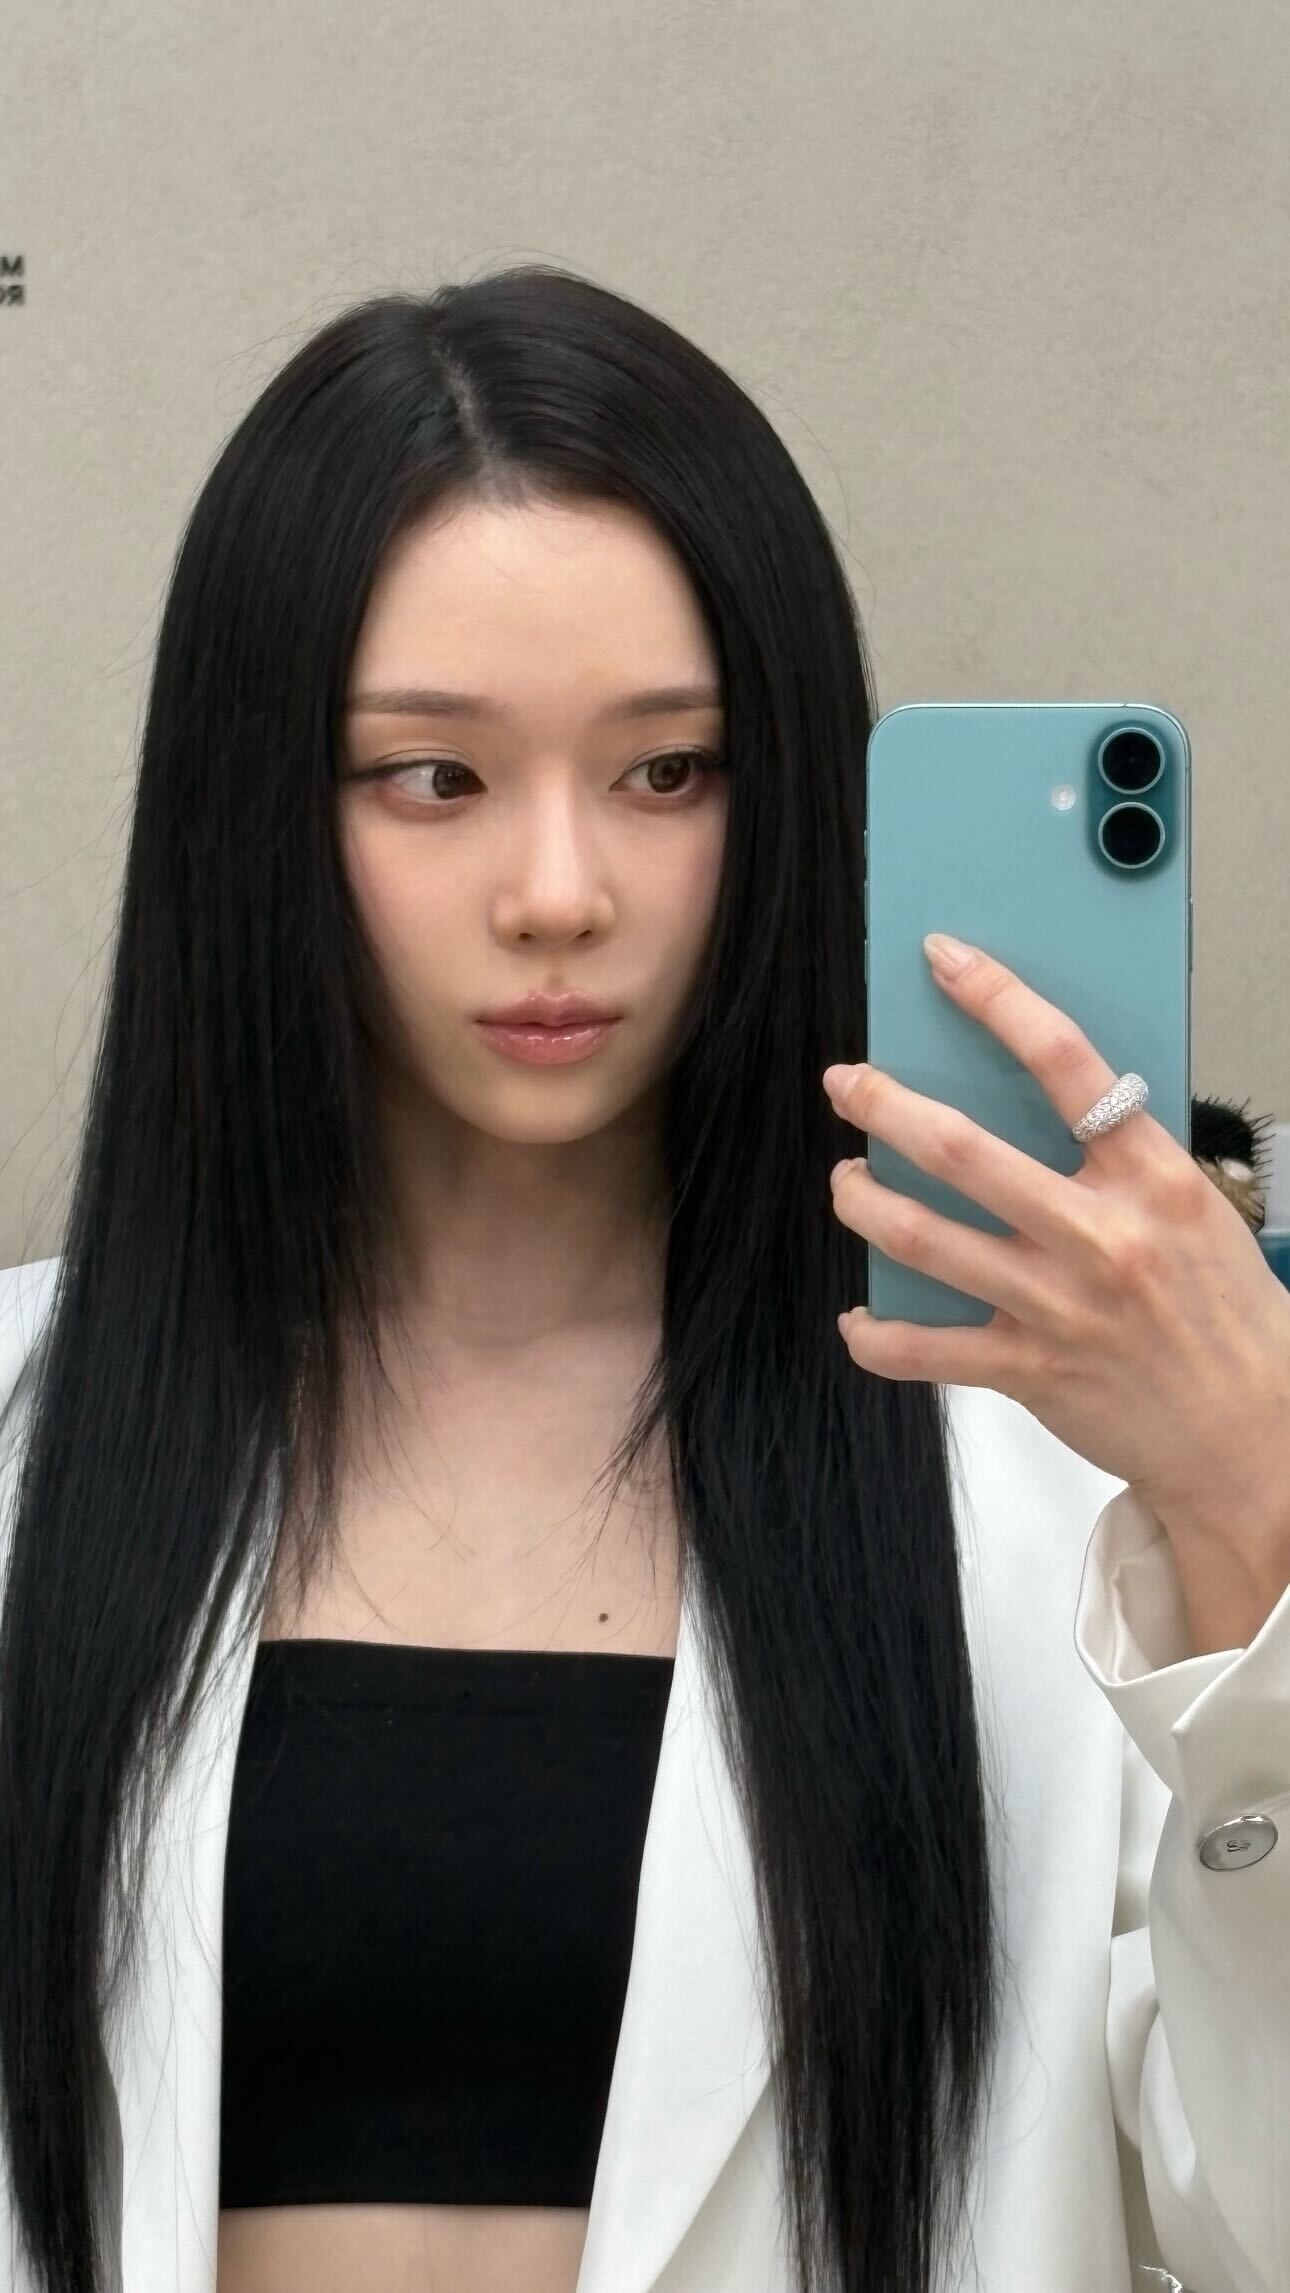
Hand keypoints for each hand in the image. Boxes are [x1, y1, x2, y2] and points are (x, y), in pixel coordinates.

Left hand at [824, 932, 1289, 1652]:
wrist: (1252, 1433)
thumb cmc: (1226, 1314)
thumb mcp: (1193, 1209)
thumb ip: (1121, 1159)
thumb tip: (1042, 1102)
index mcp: (1150, 1179)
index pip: (1067, 1063)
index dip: (997, 1000)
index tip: (948, 961)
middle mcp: (1097, 1236)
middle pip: (960, 1150)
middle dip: (884, 1106)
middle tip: (847, 1084)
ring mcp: (1055, 1306)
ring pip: (922, 1238)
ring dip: (863, 1201)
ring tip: (845, 1180)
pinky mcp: (1026, 1371)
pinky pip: (923, 1349)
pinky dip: (876, 1333)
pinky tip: (859, 1315)